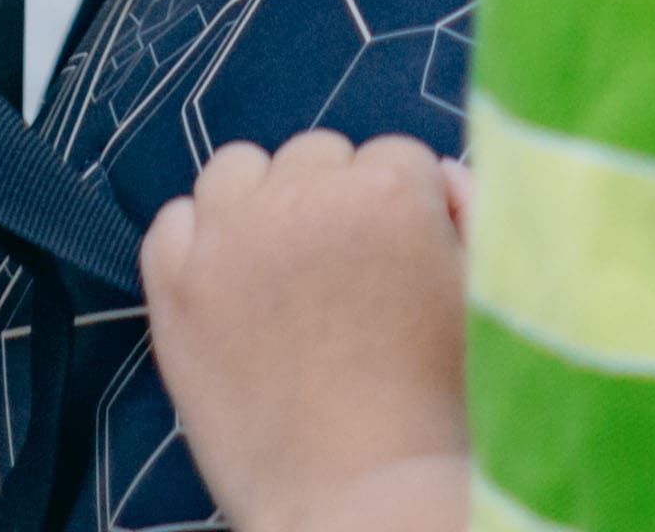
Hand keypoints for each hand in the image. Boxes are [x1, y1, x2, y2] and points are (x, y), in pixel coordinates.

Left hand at [143, 133, 475, 531]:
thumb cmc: (439, 412)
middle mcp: (304, 196)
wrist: (366, 502)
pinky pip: (173, 220)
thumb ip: (470, 217)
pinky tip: (227, 291)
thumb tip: (442, 176)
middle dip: (333, 203)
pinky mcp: (174, 283)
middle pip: (317, 156)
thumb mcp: (481, 298)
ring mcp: (229, 237)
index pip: (394, 158)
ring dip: (261, 206)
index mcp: (389, 189)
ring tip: (282, 277)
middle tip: (344, 279)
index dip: (404, 214)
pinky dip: (196, 243)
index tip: (402, 264)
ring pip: (239, 170)